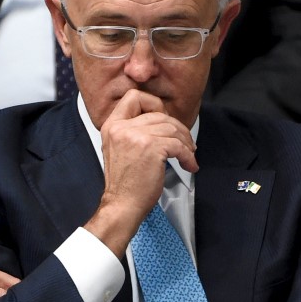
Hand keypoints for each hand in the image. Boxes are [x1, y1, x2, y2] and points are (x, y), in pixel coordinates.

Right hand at [85, 89, 197, 255]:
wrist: (122, 204)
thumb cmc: (124, 183)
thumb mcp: (119, 149)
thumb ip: (133, 130)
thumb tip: (161, 121)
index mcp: (112, 125)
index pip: (134, 96)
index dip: (154, 104)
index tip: (164, 118)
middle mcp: (121, 127)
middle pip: (159, 113)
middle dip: (178, 128)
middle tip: (185, 143)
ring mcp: (135, 136)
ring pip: (171, 128)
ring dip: (185, 143)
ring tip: (188, 155)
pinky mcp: (151, 148)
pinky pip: (178, 145)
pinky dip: (188, 155)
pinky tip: (188, 164)